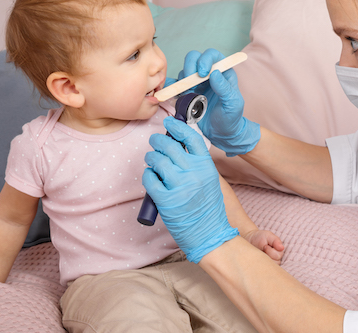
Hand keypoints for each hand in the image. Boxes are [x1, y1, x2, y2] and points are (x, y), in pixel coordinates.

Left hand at [142, 117, 238, 262]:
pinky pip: (150, 179)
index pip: (191, 138)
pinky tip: (150, 176)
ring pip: (157, 161)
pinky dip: (147, 175)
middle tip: (154, 142)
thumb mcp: (210, 180)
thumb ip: (196, 164)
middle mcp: (193, 174)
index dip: (178, 127)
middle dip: (158, 141)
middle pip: (170, 147)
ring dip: (151, 158)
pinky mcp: (166, 200)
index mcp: (206, 167)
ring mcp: (179, 187)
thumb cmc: (209, 208)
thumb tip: (177, 145)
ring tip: (151, 160)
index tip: (168, 122)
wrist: (210, 234)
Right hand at [181, 49, 260, 156]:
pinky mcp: (187, 93)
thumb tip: (214, 73)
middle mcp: (208, 75)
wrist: (221, 135)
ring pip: (184, 71)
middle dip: (190, 66)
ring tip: (190, 94)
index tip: (202, 72)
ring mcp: (196, 83)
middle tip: (190, 80)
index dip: (205, 59)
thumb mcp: (233, 104)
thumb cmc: (231, 118)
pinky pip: (176, 85)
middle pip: (194, 58)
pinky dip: (173, 87)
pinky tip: (176, 94)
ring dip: (183, 80)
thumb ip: (225, 88)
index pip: (212, 55)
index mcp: (223, 73)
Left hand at [243, 229, 284, 264]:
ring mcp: (269, 264)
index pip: (278, 256)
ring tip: (259, 253)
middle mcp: (275, 259)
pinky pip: (263, 270)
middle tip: (261, 249)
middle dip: (267, 255)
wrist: (248, 240)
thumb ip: (275, 240)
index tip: (265, 245)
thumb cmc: (259, 237)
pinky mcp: (263, 267)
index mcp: (278, 251)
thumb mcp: (268, 235)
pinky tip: (257, 259)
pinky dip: (260, 264)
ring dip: (263, 260)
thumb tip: (282, 248)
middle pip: (276, 262)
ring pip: (270, 267)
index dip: (271, 251)